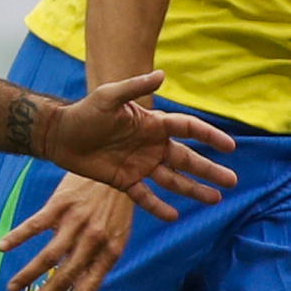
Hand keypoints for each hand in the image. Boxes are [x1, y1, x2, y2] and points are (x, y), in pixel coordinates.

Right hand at [0, 172, 140, 290]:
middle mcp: (93, 240)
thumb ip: (99, 260)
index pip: (87, 290)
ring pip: (48, 256)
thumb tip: (77, 287)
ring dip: (27, 276)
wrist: (120, 165)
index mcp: (110, 252)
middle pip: (64, 278)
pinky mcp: (61, 204)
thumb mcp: (117, 234)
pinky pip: (35, 225)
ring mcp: (76, 222)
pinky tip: (1, 248)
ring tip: (12, 289)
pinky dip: (17, 237)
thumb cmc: (118, 203)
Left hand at [38, 70, 236, 220]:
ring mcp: (141, 165)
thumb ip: (135, 87)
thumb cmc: (85, 111)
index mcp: (153, 124)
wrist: (59, 134)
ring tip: (215, 199)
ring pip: (173, 180)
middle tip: (232, 182)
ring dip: (194, 190)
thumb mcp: (109, 96)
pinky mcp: (125, 181)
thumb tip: (162, 74)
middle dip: (209, 170)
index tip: (229, 147)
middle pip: (188, 159)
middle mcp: (152, 146)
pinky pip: (146, 197)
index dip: (209, 137)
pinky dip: (159, 207)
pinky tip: (175, 216)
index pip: (188, 129)